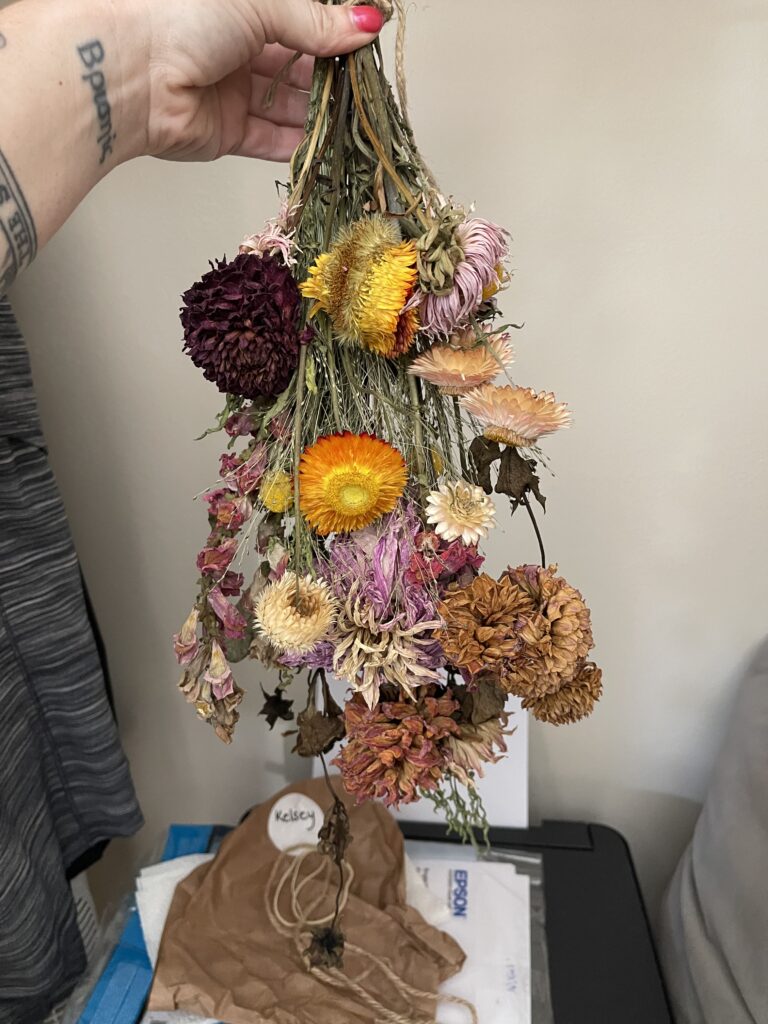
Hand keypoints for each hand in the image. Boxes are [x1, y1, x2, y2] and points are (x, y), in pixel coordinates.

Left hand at [131, 0, 384, 161]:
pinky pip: (269, 139)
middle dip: (331, 76)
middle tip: (364, 87)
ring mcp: (230, 90)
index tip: (367, 43)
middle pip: (297, 65)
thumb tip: (364, 23)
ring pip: (287, 104)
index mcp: (241, 5)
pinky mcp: (225, 131)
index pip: (301, 19)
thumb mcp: (262, 2)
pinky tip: (325, 145)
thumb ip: (316, 20)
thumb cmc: (179, 15)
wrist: (130, 71)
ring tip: (353, 120)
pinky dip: (298, 143)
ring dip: (319, 113)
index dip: (334, 32)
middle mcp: (235, 44)